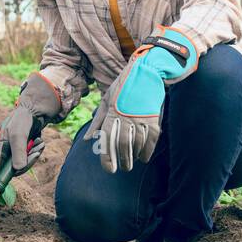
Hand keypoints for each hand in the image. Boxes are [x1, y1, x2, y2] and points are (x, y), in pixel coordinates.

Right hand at [0, 72, 60, 186]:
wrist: (34, 111)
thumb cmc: (22, 120)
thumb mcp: (18, 134)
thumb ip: (18, 152)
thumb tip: (18, 170)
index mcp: (1, 148)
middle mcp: (7, 153)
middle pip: (15, 169)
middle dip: (28, 161)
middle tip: (36, 151)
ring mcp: (17, 153)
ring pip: (26, 164)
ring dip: (34, 154)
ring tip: (39, 142)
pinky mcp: (25, 152)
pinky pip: (32, 159)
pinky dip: (38, 151)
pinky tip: (40, 142)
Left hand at [84, 27, 197, 172]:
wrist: (147, 70)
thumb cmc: (124, 86)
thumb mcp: (106, 100)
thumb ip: (98, 121)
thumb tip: (88, 139)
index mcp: (112, 113)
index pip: (107, 140)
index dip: (108, 157)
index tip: (109, 170)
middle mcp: (125, 117)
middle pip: (123, 145)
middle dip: (122, 160)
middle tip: (122, 169)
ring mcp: (141, 117)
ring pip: (137, 144)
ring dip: (134, 157)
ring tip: (132, 163)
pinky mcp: (154, 117)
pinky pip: (151, 139)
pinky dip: (147, 150)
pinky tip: (144, 157)